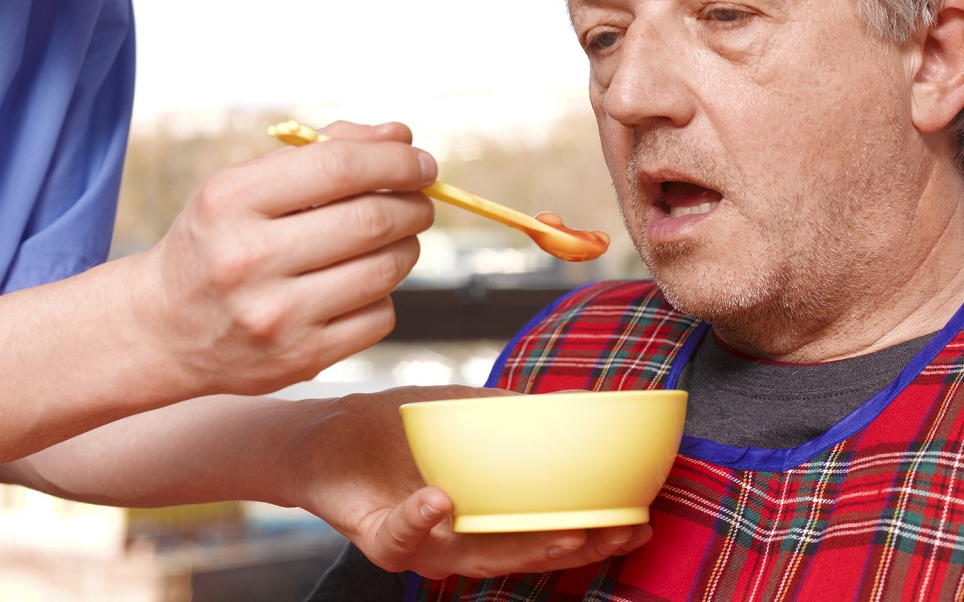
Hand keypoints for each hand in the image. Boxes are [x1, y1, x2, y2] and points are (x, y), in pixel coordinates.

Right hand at [127, 121, 436, 397]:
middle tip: (419, 201)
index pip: (339, 167)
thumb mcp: (245, 186)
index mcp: (231, 201)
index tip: (422, 162)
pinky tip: (359, 285)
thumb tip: (400, 138)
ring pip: (384, 269)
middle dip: (413, 204)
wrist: (163, 328)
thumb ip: (321, 153)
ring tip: (392, 238)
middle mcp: (247, 259)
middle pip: (371, 219)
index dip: (396, 161)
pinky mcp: (299, 360)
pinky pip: (379, 317)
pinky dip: (384, 295)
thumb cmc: (218, 241)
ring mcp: (274, 316)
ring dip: (406, 246)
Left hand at [287, 387, 652, 580]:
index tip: (638, 521)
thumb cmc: (395, 425)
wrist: (325, 431)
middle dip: (575, 548)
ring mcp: (422, 545)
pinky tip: (444, 499)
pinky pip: (404, 536)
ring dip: (521, 549)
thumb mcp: (458, 411)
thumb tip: (565, 404)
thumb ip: (505, 413)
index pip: (545, 531)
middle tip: (618, 533)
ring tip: (568, 534)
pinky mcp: (379, 540)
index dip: (592, 531)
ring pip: (476, 559)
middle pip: (524, 554)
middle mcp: (460, 540)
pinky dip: (422, 519)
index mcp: (484, 515)